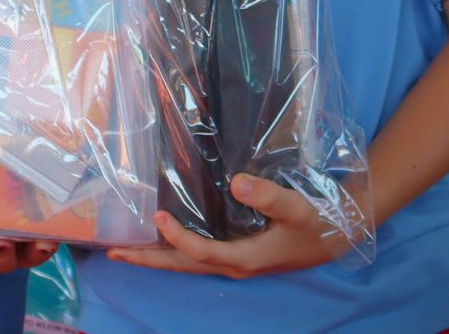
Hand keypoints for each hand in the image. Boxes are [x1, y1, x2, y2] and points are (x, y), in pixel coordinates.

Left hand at [104, 175, 353, 279]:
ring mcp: (234, 262)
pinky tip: (162, 238)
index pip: (199, 251)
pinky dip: (174, 249)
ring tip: (125, 248)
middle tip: (113, 251)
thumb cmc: (316, 221)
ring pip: (187, 263)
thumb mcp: (296, 207)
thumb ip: (269, 196)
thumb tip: (237, 182)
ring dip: (156, 255)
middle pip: (182, 265)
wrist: (335, 234)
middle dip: (148, 258)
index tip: (156, 215)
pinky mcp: (237, 254)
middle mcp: (233, 265)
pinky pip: (197, 255)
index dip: (176, 236)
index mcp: (244, 258)